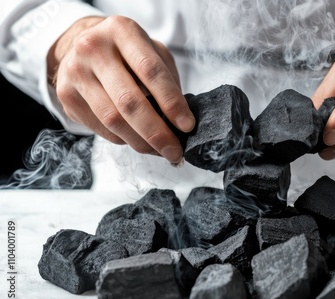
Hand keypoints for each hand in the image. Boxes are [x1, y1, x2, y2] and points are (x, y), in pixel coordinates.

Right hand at [47, 16, 194, 163]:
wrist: (84, 45)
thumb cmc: (128, 52)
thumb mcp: (152, 52)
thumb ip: (167, 80)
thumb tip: (180, 120)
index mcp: (122, 31)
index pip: (151, 71)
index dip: (171, 102)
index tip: (187, 125)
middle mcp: (93, 48)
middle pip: (129, 101)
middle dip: (157, 132)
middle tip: (175, 151)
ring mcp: (75, 72)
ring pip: (113, 120)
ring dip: (142, 142)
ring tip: (161, 151)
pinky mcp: (66, 95)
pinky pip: (102, 128)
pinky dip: (125, 140)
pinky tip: (139, 140)